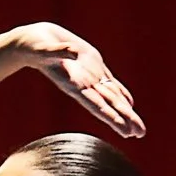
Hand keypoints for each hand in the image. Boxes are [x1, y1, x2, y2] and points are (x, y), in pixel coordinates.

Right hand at [7, 23, 144, 138]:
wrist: (34, 42)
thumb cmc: (35, 46)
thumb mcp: (45, 49)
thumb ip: (59, 51)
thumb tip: (73, 50)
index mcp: (75, 85)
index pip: (97, 105)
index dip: (112, 118)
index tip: (125, 131)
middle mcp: (85, 85)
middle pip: (110, 105)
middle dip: (126, 118)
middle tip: (141, 133)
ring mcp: (90, 77)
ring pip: (113, 96)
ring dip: (127, 111)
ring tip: (140, 129)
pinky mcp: (92, 66)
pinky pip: (109, 82)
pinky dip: (121, 93)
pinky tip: (130, 103)